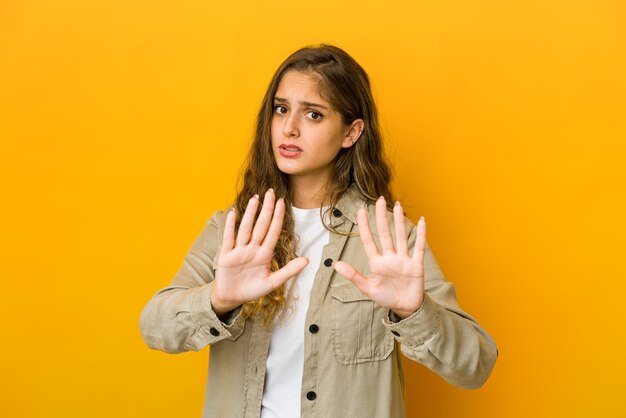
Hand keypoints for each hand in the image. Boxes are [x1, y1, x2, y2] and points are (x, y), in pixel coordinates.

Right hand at [211, 189, 308, 315]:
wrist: (232, 298)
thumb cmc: (252, 290)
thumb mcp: (272, 283)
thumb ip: (288, 271)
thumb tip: (307, 260)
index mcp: (264, 254)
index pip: (273, 232)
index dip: (278, 217)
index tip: (282, 202)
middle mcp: (252, 249)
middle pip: (261, 225)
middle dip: (266, 209)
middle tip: (271, 192)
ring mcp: (239, 251)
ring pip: (246, 228)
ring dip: (250, 214)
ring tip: (255, 198)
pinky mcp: (226, 255)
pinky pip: (229, 238)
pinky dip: (230, 225)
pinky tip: (234, 212)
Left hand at [333, 196, 425, 318]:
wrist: (405, 308)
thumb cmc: (386, 297)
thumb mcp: (367, 288)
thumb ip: (353, 276)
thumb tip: (335, 264)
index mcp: (377, 262)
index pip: (369, 240)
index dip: (364, 226)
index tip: (361, 211)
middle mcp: (390, 257)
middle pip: (385, 233)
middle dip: (382, 217)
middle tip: (379, 200)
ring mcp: (403, 260)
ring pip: (401, 237)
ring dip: (399, 222)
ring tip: (398, 206)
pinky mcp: (416, 265)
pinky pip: (419, 247)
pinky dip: (421, 235)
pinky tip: (421, 221)